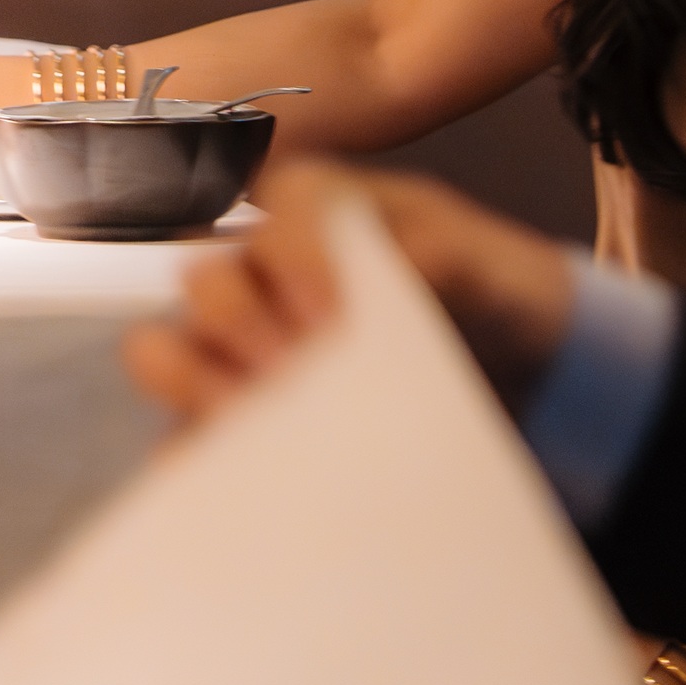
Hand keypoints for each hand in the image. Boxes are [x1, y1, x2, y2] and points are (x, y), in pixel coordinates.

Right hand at [120, 158, 577, 425]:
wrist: (520, 370)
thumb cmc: (490, 292)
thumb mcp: (486, 266)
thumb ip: (448, 257)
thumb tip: (410, 271)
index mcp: (316, 212)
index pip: (276, 213)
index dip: (293, 259)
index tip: (331, 319)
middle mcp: (261, 271)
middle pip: (204, 279)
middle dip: (235, 323)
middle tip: (287, 371)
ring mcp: (242, 345)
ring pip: (166, 348)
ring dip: (191, 380)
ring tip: (242, 417)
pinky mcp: (242, 413)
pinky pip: (184, 429)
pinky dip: (191, 449)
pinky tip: (225, 472)